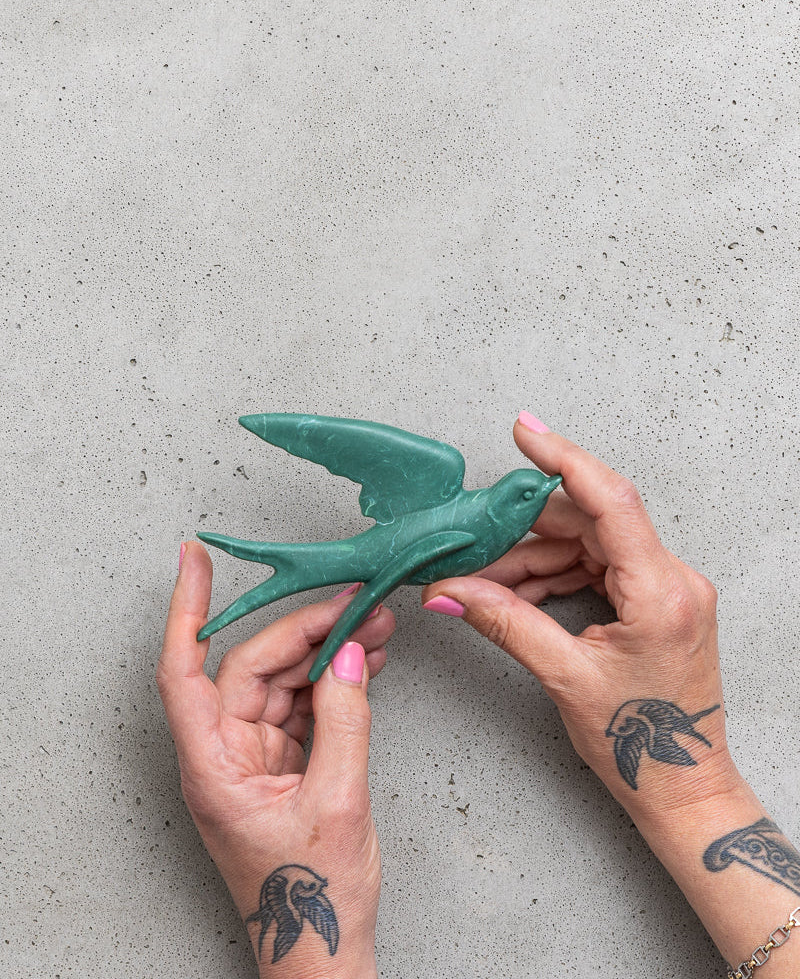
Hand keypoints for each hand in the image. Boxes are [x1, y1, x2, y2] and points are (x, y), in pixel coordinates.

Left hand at [157, 542, 393, 978]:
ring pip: (280, 682)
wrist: (325, 956)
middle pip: (252, 667)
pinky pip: (300, 706)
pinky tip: (367, 662)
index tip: (195, 557)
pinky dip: (333, 681)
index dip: (188, 608)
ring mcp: (252, 761)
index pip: (186, 669)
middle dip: (307, 629)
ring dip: (327, 652)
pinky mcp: (280, 766)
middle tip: (360, 604)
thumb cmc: (315, 902)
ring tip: (378, 627)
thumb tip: (351, 655)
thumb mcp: (337, 803)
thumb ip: (344, 720)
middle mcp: (224, 757)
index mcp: (212, 767)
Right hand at [422, 416, 737, 816]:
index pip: (610, 501)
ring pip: (586, 545)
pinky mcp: (655, 599)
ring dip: (531, 559)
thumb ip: (504, 621)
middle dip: (522, 532)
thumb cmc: (642, 745)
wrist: (682, 787)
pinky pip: (595, 566)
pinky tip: (515, 592)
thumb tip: (451, 590)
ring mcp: (666, 588)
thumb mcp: (565, 677)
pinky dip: (553, 575)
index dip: (562, 460)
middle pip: (587, 523)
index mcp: (661, 593)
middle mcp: (672, 580)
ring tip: (483, 581)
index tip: (524, 433)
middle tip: (469, 543)